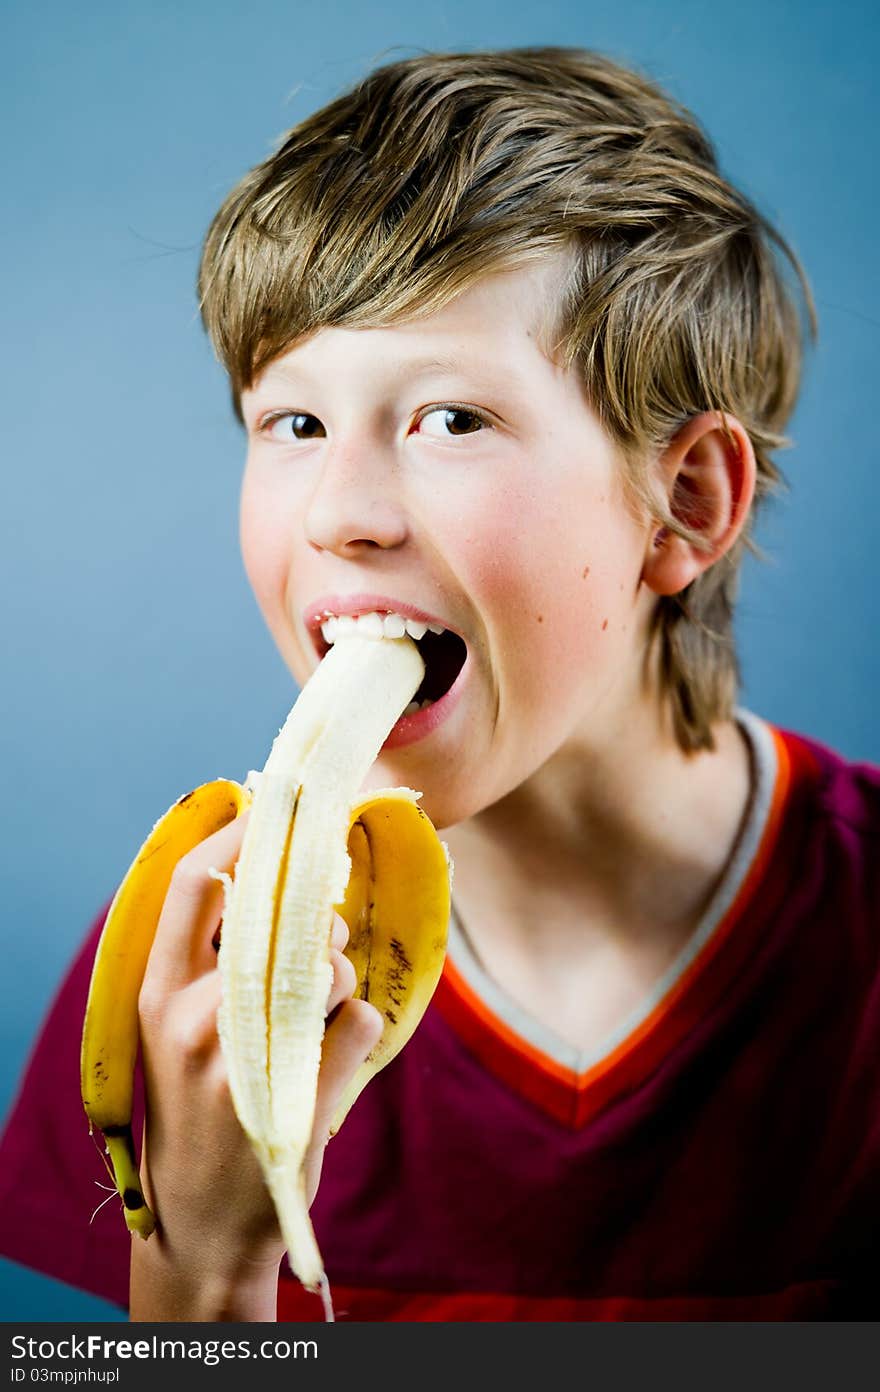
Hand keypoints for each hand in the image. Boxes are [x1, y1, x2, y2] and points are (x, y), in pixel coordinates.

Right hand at [129, 811, 382, 1320]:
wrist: (203, 1218)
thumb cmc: (201, 1100)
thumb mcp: (178, 1027)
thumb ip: (212, 957)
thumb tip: (280, 873)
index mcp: (156, 991)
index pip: (190, 884)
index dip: (237, 833)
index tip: (274, 806)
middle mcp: (191, 1018)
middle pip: (276, 917)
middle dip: (317, 915)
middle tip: (327, 932)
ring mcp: (243, 1060)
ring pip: (328, 967)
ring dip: (342, 978)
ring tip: (320, 1012)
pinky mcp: (299, 1097)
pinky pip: (360, 1019)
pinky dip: (360, 1026)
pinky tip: (333, 1053)